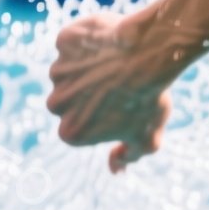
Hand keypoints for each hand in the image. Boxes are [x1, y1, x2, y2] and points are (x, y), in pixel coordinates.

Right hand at [46, 11, 174, 172]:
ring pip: (73, 69)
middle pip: (71, 98)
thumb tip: (115, 168)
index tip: (119, 104)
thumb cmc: (150, 97)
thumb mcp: (148, 136)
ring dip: (92, 66)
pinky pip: (77, 42)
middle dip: (92, 91)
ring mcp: (57, 71)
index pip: (80, 125)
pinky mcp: (64, 42)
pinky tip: (111, 43)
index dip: (102, 113)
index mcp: (70, 133)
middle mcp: (56, 104)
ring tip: (117, 62)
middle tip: (119, 83)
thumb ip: (130, 155)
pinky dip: (92, 40)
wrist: (152, 54)